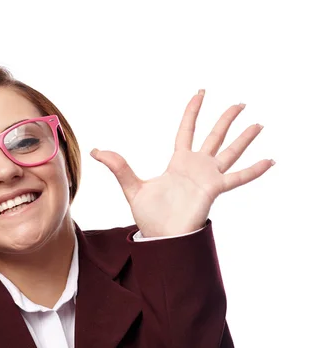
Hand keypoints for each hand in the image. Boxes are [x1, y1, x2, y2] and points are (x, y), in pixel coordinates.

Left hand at [91, 90, 273, 236]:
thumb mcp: (132, 186)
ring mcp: (208, 177)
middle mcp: (197, 166)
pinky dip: (254, 170)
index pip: (187, 130)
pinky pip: (238, 177)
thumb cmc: (149, 215)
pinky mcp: (214, 189)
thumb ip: (118, 167)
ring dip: (244, 138)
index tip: (201, 93)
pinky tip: (270, 160)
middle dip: (226, 119)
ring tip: (259, 124)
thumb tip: (96, 151)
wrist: (161, 236)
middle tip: (240, 103)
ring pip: (229, 151)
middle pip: (214, 136)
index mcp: (179, 162)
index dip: (193, 111)